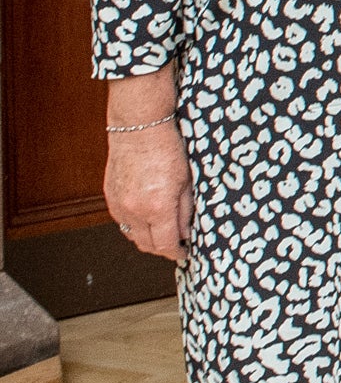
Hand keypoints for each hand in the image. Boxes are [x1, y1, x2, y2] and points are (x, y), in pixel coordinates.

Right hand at [105, 122, 191, 262]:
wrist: (139, 128)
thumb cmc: (167, 149)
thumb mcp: (187, 181)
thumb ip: (185, 210)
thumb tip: (186, 232)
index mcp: (157, 208)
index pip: (166, 244)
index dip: (178, 253)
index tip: (186, 253)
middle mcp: (135, 211)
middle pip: (147, 245)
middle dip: (163, 249)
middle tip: (177, 245)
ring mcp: (119, 205)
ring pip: (132, 236)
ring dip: (147, 239)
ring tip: (163, 232)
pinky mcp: (110, 197)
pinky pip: (122, 222)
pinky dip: (135, 225)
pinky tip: (147, 217)